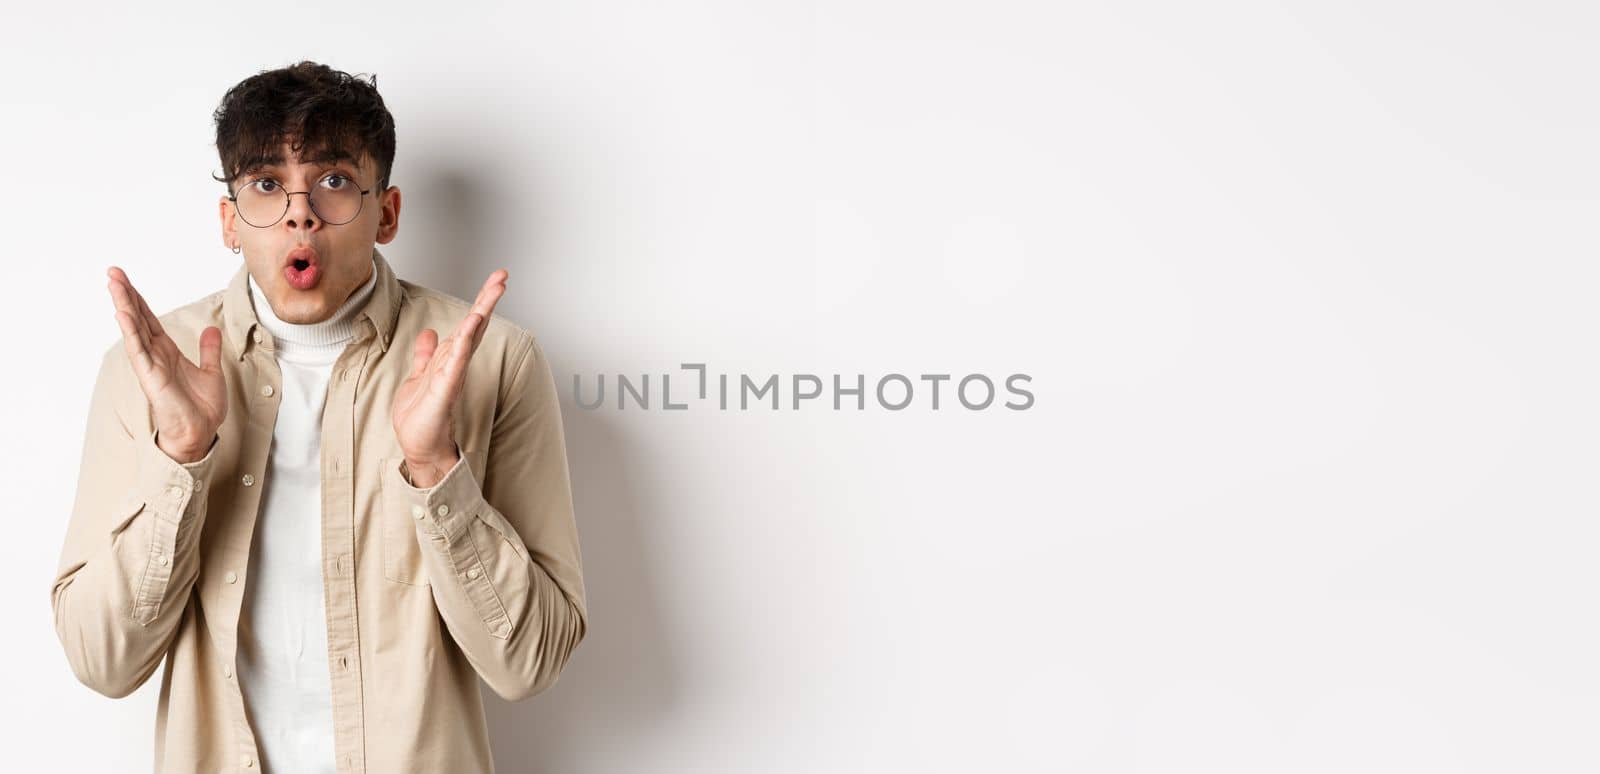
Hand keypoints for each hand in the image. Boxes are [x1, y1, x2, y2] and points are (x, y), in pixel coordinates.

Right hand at [106, 266, 225, 463]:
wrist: (200, 433)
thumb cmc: (201, 408)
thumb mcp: (211, 372)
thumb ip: (208, 351)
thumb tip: (211, 329)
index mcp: (167, 351)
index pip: (149, 319)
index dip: (139, 299)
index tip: (126, 280)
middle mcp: (156, 355)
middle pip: (137, 318)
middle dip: (126, 294)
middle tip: (113, 271)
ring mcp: (150, 365)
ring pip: (134, 329)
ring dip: (124, 305)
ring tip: (113, 284)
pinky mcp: (151, 377)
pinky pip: (139, 351)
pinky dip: (131, 332)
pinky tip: (122, 315)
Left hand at [392, 269, 507, 486]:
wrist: (419, 446)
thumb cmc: (421, 418)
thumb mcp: (419, 376)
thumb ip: (427, 355)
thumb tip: (430, 333)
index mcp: (450, 358)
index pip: (468, 324)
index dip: (481, 301)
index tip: (495, 280)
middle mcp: (455, 364)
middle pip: (476, 325)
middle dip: (488, 300)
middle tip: (503, 276)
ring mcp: (452, 375)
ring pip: (469, 338)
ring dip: (480, 314)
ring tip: (493, 292)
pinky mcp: (445, 389)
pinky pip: (457, 362)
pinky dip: (465, 343)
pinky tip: (473, 325)